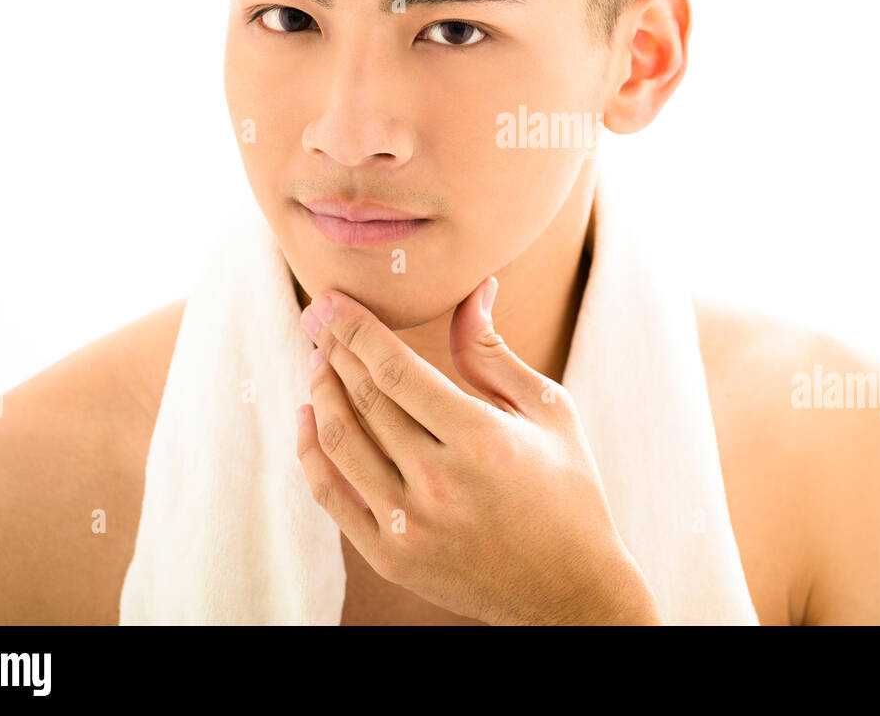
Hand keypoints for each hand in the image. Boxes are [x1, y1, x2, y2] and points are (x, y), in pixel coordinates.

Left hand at [294, 277, 660, 625]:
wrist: (570, 589)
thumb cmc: (567, 488)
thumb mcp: (547, 410)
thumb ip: (495, 352)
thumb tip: (473, 290)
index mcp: (481, 440)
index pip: (396, 369)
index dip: (356, 329)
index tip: (333, 299)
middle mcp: (439, 483)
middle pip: (364, 399)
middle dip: (333, 348)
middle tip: (316, 315)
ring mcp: (409, 525)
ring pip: (342, 442)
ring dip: (321, 392)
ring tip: (318, 359)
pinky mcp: (391, 558)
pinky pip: (333, 496)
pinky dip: (312, 452)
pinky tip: (309, 417)